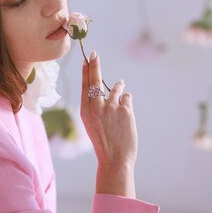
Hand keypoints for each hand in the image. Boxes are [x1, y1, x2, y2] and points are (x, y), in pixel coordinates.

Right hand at [80, 51, 137, 168]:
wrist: (114, 158)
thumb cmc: (103, 142)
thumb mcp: (92, 123)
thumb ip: (96, 106)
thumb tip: (106, 89)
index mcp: (85, 110)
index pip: (85, 85)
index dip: (87, 70)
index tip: (88, 58)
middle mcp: (96, 106)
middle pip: (95, 79)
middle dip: (95, 65)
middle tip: (94, 53)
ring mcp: (111, 107)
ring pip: (117, 88)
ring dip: (119, 88)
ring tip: (119, 95)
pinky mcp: (125, 110)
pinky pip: (127, 98)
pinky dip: (126, 103)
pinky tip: (125, 114)